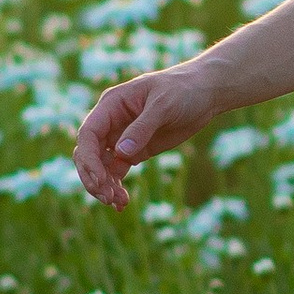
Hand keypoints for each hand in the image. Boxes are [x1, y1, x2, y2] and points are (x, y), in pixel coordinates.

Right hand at [74, 65, 222, 209]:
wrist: (204, 93)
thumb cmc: (182, 90)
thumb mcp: (163, 105)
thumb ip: (142, 128)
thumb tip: (121, 153)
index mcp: (111, 105)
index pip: (89, 134)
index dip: (89, 158)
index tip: (100, 179)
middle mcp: (111, 123)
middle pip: (89, 153)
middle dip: (93, 176)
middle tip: (108, 197)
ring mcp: (121, 138)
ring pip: (101, 166)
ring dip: (104, 186)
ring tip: (118, 203)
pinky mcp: (135, 151)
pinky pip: (117, 172)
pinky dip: (116, 187)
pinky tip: (121, 203)